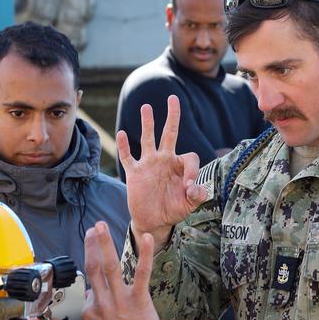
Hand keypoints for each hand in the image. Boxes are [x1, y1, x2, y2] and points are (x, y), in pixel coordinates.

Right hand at [81, 221, 166, 319]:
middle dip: (91, 246)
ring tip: (100, 226)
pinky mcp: (139, 300)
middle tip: (91, 230)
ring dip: (103, 242)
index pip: (91, 289)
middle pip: (92, 268)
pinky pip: (141, 273)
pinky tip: (147, 238)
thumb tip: (94, 298)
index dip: (97, 285)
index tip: (104, 286)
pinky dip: (145, 254)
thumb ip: (94, 315)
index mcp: (90, 312)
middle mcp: (101, 303)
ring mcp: (119, 300)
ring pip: (108, 266)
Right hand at [118, 95, 206, 251]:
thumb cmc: (173, 210)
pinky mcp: (134, 173)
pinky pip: (128, 157)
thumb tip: (193, 187)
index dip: (191, 170)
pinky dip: (123, 146)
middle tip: (173, 98)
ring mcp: (148, 164)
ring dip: (148, 123)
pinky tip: (121, 134)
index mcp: (180, 166)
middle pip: (169, 133)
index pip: (189, 157)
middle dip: (172, 116)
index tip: (188, 188)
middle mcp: (165, 160)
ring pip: (148, 139)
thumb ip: (196, 195)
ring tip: (147, 107)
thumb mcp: (189, 205)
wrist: (154, 221)